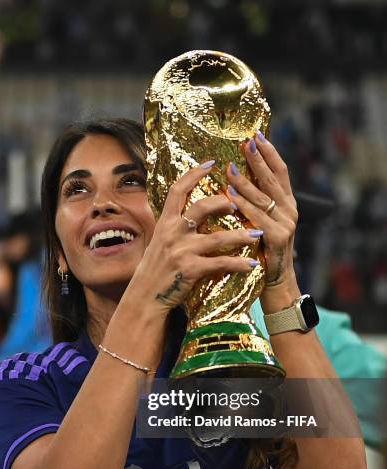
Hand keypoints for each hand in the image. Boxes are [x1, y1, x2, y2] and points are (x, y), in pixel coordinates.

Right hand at [128, 162, 262, 313]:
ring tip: (257, 234)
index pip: (177, 190)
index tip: (211, 163)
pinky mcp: (190, 269)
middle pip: (201, 207)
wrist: (145, 297)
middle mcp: (172, 232)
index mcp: (164, 223)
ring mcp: (181, 251)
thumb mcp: (159, 243)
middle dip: (224, 203)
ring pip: (218, 237)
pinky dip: (239, 263)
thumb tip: (190, 214)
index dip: (194, 174)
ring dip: (241, 236)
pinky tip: (252, 264)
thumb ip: (174, 228)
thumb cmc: (155, 271)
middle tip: (239, 204)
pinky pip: (220, 263)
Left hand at [225, 132, 299, 310]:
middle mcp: (290, 210)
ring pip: (264, 198)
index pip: (279, 172)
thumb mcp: (262, 222)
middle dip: (259, 160)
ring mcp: (286, 224)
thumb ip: (256, 202)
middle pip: (273, 179)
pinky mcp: (278, 239)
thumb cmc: (263, 250)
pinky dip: (243, 206)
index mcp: (287, 203)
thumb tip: (236, 177)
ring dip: (246, 181)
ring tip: (230, 167)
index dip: (269, 153)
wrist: (274, 282)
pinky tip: (230, 196)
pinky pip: (258, 219)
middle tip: (245, 143)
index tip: (256, 135)